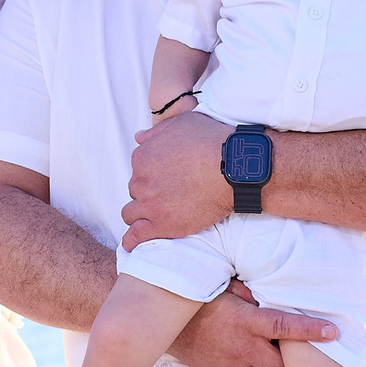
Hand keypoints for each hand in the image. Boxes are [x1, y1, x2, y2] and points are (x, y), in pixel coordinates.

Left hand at [121, 110, 231, 249]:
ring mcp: (149, 204)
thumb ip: (157, 131)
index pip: (138, 170)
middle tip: (169, 196)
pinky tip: (132, 243)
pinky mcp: (161, 225)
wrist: (234, 169)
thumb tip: (138, 137)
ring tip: (152, 219)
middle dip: (149, 193)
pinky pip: (135, 236)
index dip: (152, 175)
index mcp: (143, 157)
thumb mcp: (183, 123)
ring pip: (131, 213)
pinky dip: (132, 240)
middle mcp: (140, 180)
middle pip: (137, 190)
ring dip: (140, 214)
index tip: (166, 179)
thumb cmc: (213, 141)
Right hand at [167, 282, 338, 366]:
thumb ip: (250, 291)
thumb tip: (272, 289)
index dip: (310, 330)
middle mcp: (243, 348)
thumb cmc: (197, 304)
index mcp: (245, 323)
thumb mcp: (223, 288)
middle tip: (314, 350)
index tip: (332, 332)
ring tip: (289, 351)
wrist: (166, 330)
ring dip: (281, 363)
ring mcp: (235, 365)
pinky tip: (263, 353)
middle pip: (284, 363)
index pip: (283, 326)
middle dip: (300, 360)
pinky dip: (263, 365)